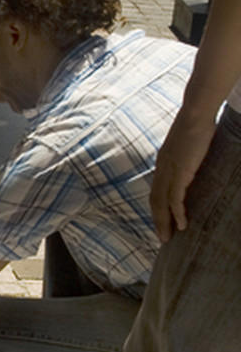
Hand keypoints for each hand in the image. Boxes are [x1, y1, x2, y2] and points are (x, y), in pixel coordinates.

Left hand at [151, 111, 216, 240]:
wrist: (195, 113)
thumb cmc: (196, 125)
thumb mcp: (189, 145)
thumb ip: (188, 156)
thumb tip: (195, 162)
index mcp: (163, 162)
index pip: (156, 190)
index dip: (157, 208)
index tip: (162, 222)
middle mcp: (161, 168)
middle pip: (155, 200)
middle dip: (158, 220)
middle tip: (162, 238)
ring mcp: (169, 170)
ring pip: (162, 203)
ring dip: (164, 222)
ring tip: (168, 237)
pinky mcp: (180, 171)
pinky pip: (176, 198)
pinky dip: (177, 213)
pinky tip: (182, 225)